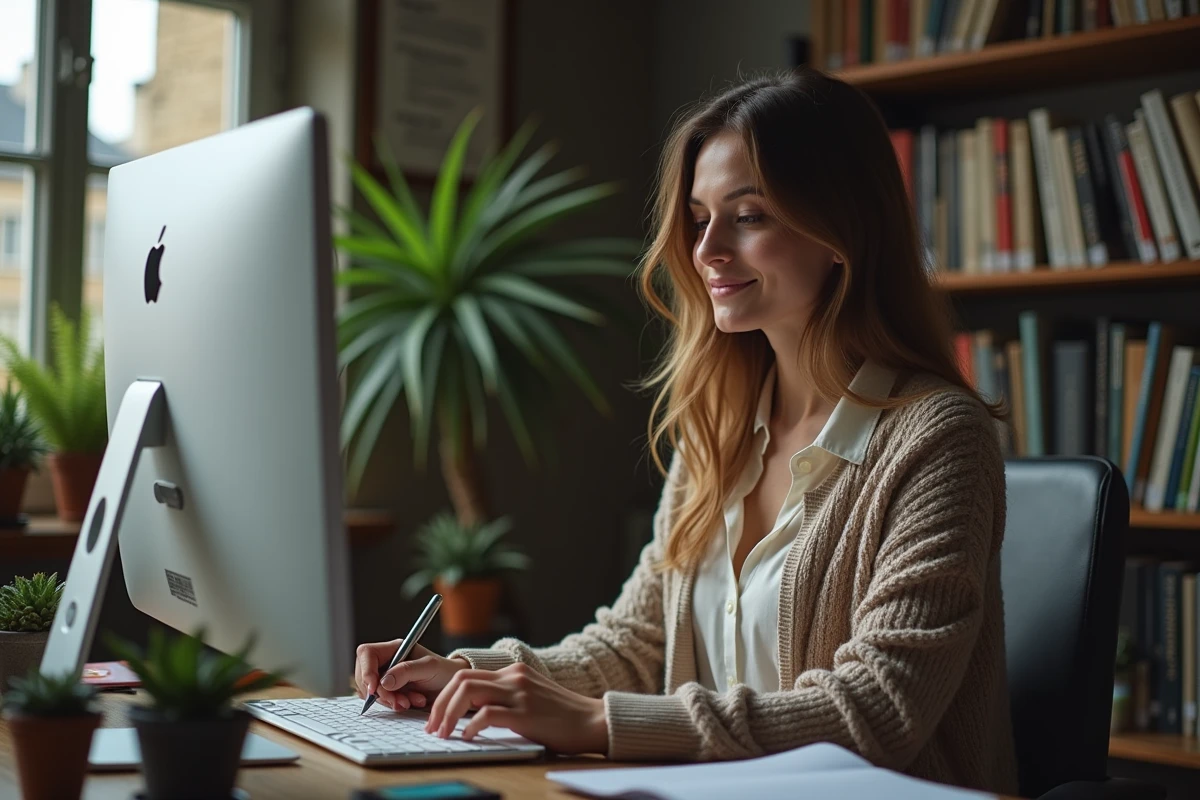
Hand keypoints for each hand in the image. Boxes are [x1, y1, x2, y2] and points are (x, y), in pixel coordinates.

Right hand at [353, 640, 469, 711]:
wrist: (453, 687)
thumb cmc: (444, 671)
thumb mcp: (429, 667)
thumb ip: (406, 671)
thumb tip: (383, 681)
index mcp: (394, 648)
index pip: (367, 654)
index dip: (366, 670)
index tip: (374, 688)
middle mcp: (387, 661)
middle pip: (366, 676)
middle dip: (381, 692)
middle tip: (400, 701)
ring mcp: (386, 677)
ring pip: (373, 691)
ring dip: (390, 700)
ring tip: (412, 701)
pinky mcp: (389, 691)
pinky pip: (382, 701)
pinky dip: (394, 704)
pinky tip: (411, 703)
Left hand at [424, 662, 608, 755]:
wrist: (593, 721)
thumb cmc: (562, 716)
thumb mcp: (530, 697)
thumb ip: (506, 697)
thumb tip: (471, 712)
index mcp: (514, 671)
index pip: (466, 675)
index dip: (444, 697)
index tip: (436, 717)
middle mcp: (514, 677)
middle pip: (461, 680)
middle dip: (439, 704)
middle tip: (432, 727)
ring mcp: (520, 693)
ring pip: (468, 692)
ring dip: (448, 714)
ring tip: (443, 733)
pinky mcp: (526, 713)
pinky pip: (487, 714)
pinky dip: (471, 726)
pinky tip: (468, 736)